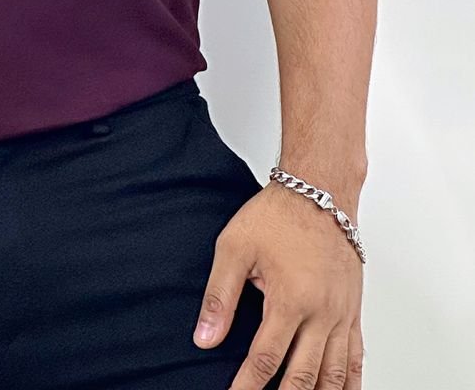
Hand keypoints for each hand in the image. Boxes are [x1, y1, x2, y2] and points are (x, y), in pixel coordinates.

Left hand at [192, 182, 363, 388]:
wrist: (320, 190)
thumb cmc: (277, 214)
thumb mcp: (235, 247)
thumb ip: (220, 297)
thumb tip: (204, 337)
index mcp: (290, 300)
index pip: (265, 359)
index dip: (247, 386)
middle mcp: (321, 314)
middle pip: (303, 376)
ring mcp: (342, 314)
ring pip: (334, 374)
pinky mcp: (353, 310)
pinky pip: (356, 357)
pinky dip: (349, 383)